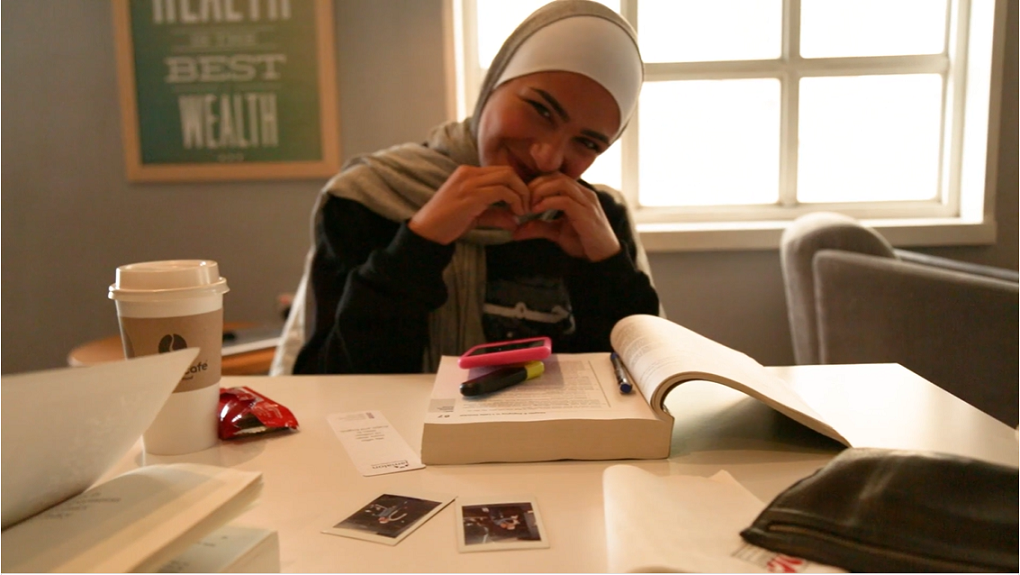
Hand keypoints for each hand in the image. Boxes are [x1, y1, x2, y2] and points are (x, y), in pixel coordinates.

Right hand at [409, 166, 529, 243]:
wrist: (426, 231)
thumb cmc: (447, 223)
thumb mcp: (475, 215)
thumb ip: (495, 215)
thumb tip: (515, 222)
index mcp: (468, 173)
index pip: (501, 171)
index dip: (517, 186)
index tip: (522, 204)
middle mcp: (469, 173)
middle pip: (508, 171)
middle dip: (523, 188)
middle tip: (526, 207)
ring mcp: (470, 182)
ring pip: (507, 177)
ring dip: (521, 195)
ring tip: (521, 212)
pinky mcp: (472, 195)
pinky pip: (502, 191)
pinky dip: (514, 202)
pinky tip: (514, 215)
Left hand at [512, 173, 620, 261]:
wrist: (604, 258)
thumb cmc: (583, 244)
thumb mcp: (556, 233)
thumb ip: (538, 228)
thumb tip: (516, 230)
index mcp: (577, 194)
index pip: (554, 176)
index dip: (536, 183)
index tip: (522, 198)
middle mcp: (583, 193)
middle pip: (556, 176)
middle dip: (535, 185)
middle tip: (522, 200)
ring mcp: (586, 201)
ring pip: (560, 183)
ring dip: (540, 191)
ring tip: (529, 205)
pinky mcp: (586, 213)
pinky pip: (565, 200)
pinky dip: (547, 202)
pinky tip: (536, 211)